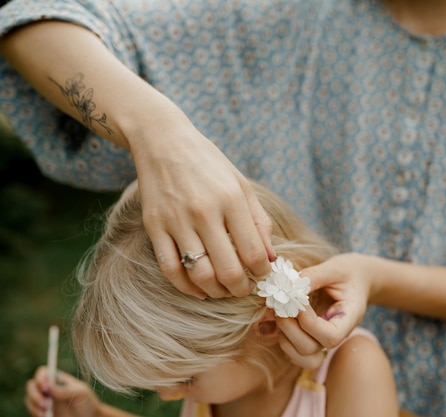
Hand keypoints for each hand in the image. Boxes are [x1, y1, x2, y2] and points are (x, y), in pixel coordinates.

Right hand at [25, 367, 99, 416]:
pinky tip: (44, 416)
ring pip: (28, 399)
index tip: (45, 387)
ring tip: (45, 412)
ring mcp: (44, 400)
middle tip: (46, 404)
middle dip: (34, 394)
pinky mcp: (42, 412)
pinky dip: (34, 413)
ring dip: (33, 405)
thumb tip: (48, 387)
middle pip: (31, 385)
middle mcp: (48, 389)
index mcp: (58, 379)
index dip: (40, 377)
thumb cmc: (87, 402)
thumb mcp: (80, 393)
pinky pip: (31, 411)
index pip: (43, 372)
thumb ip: (65, 390)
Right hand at [129, 120, 275, 298]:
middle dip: (241, 289)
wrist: (163, 141)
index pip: (253, 253)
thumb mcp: (242, 185)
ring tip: (225, 290)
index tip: (262, 275)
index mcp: (231, 200)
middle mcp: (204, 212)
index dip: (262, 273)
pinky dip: (186, 287)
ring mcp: (176, 220)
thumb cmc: (209, 164)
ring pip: (200, 274)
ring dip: (217, 291)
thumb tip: (270, 259)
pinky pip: (170, 268)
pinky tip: (199, 290)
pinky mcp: (154, 226)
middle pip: (228, 270)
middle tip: (246, 289)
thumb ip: (259, 222)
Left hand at [276, 253, 371, 368]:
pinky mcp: (310, 339)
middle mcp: (336, 335)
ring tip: (280, 315)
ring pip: (302, 357)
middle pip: (312, 350)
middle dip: (291, 330)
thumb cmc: (347, 273)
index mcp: (349, 319)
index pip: (331, 337)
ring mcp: (323, 340)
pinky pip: (294, 353)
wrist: (355, 279)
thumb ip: (312, 276)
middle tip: (281, 308)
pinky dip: (280, 340)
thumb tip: (288, 287)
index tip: (299, 303)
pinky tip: (277, 319)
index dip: (310, 324)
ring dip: (285, 338)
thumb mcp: (334, 269)